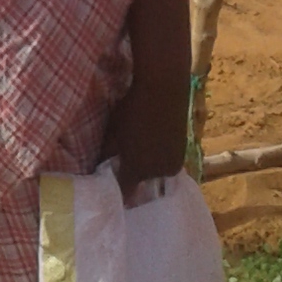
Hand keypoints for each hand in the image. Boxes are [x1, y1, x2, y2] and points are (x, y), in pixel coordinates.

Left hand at [100, 80, 186, 202]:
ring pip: (156, 175)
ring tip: (139, 153)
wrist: (164, 90)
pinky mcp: (183, 154)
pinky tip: (152, 146)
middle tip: (123, 165)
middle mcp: (156, 173)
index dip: (117, 189)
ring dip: (148, 170)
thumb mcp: (113, 132)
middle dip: (133, 179)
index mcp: (136, 170)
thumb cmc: (132, 109)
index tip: (110, 187)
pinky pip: (167, 164)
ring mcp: (172, 164)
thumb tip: (98, 167)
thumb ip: (106, 154)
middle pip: (142, 185)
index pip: (125, 191)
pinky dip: (159, 159)